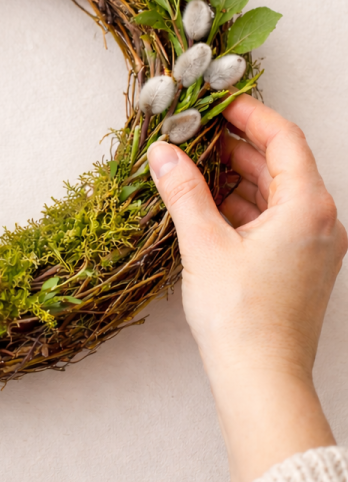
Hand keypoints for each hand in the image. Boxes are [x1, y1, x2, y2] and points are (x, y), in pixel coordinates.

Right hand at [147, 94, 346, 481]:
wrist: (261, 379)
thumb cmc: (241, 317)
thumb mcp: (204, 243)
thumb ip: (183, 191)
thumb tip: (163, 153)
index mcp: (307, 208)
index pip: (284, 139)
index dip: (250, 115)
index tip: (219, 102)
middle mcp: (318, 222)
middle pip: (280, 164)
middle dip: (236, 146)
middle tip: (195, 133)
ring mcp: (310, 245)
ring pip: (274, 193)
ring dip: (235, 176)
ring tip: (193, 166)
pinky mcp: (296, 265)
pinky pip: (271, 218)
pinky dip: (241, 205)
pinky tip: (207, 205)